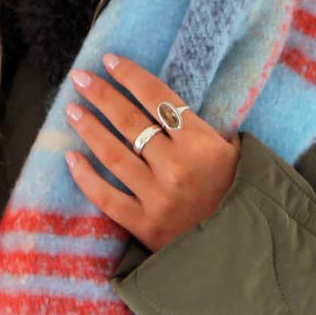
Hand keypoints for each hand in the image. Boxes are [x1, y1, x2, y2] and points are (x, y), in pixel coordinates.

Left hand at [64, 53, 242, 253]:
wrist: (244, 253)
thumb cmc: (239, 196)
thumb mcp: (234, 154)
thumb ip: (203, 130)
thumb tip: (169, 105)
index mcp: (202, 143)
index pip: (158, 98)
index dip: (131, 76)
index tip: (110, 60)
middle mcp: (177, 167)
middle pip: (130, 120)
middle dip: (102, 95)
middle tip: (80, 77)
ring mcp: (159, 197)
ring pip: (113, 154)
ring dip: (89, 128)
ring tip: (72, 109)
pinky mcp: (145, 226)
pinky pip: (107, 197)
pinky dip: (86, 177)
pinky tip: (71, 158)